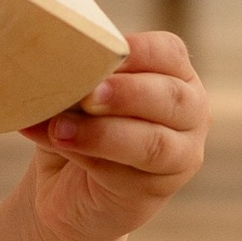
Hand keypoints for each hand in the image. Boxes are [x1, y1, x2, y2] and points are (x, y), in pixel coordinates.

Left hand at [18, 30, 207, 240]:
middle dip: (126, 93)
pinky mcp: (157, 190)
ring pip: (153, 142)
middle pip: (171, 97)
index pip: (169, 53)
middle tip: (87, 95)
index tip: (99, 49)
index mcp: (176, 76)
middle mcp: (191, 113)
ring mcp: (181, 156)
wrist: (67, 190)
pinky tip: (57, 144)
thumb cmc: (78, 127)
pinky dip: (88, 157)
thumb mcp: (79, 95)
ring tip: (60, 127)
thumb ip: (78, 79)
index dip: (137, 51)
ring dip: (104, 133)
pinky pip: (128, 174)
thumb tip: (50, 64)